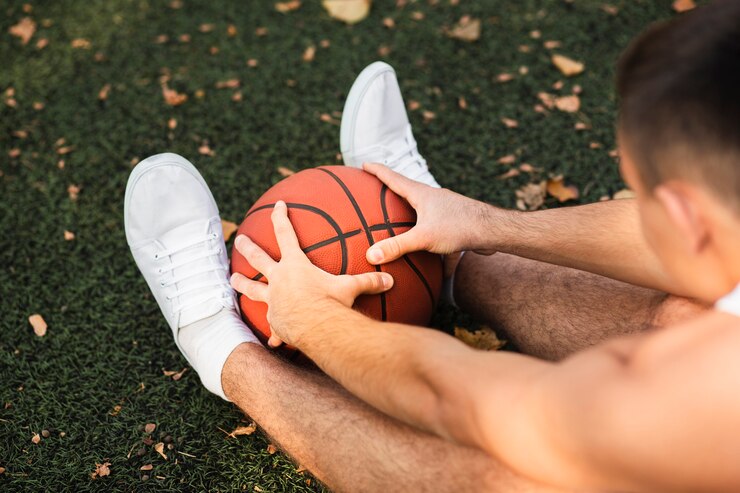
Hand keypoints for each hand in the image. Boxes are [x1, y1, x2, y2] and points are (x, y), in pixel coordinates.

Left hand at [229, 201, 393, 346]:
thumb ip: (368, 282)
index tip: (277, 204)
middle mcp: (279, 280)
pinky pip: (273, 327)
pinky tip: (273, 341)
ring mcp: (274, 301)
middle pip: (259, 259)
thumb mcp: (350, 288)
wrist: (317, 329)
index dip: (280, 217)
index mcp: (295, 265)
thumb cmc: (331, 303)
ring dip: (242, 284)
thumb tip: (390, 280)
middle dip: (248, 247)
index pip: (286, 234)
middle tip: (239, 239)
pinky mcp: (275, 322)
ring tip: (232, 279)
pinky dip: (273, 333)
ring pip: (252, 290)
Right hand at [362, 163, 497, 264]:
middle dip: (391, 190)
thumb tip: (370, 255)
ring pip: (421, 208)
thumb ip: (396, 246)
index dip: (377, 171)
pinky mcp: (455, 222)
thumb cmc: (460, 227)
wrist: (493, 231)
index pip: (393, 178)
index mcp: (421, 194)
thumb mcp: (423, 238)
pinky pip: (435, 226)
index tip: (364, 164)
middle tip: (375, 190)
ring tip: (397, 219)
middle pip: (407, 190)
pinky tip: (429, 255)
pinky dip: (427, 235)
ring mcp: (444, 209)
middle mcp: (432, 198)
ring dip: (409, 212)